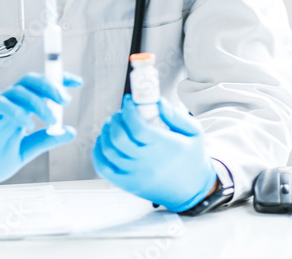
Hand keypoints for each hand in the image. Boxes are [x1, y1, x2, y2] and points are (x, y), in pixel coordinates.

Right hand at [0, 72, 81, 193]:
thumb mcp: (22, 152)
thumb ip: (44, 141)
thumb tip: (69, 131)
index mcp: (19, 110)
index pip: (40, 87)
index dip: (59, 80)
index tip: (77, 83)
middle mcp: (7, 104)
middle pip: (30, 81)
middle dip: (50, 85)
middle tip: (64, 100)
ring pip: (18, 90)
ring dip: (38, 101)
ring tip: (49, 119)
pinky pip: (0, 103)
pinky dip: (17, 112)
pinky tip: (26, 126)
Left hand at [92, 94, 216, 211]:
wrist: (192, 190)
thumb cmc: (191, 157)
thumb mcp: (194, 132)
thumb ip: (175, 115)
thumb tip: (157, 101)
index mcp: (166, 148)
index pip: (138, 127)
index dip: (129, 110)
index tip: (128, 101)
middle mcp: (149, 163)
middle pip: (120, 138)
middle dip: (116, 120)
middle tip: (120, 113)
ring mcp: (136, 175)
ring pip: (109, 151)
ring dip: (106, 133)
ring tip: (112, 124)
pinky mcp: (128, 184)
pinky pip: (104, 169)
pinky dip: (98, 152)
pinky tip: (103, 141)